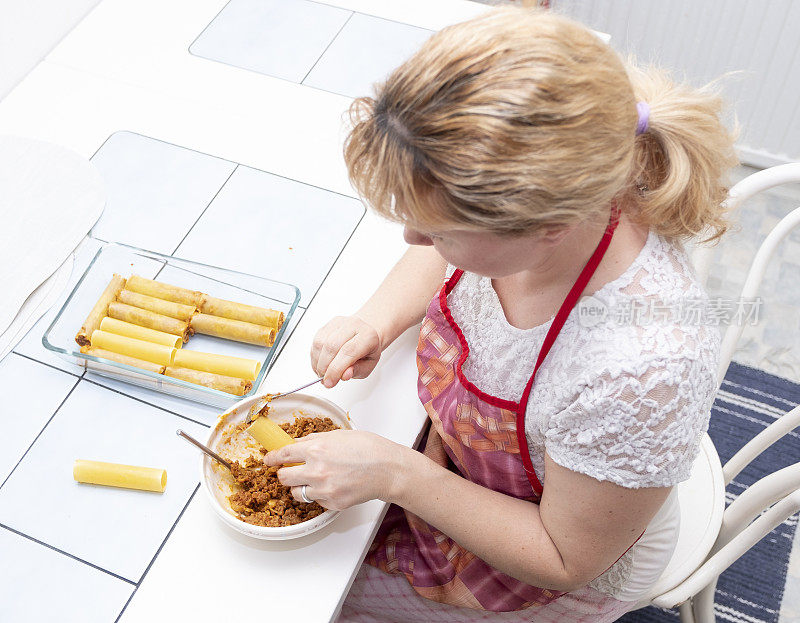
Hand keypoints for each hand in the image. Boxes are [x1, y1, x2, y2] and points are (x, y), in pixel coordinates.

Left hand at [263, 430, 406, 510]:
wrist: (388, 469)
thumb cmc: (368, 448)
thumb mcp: (338, 435)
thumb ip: (314, 440)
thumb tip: (296, 444)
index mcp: (316, 449)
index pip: (283, 454)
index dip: (272, 458)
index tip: (268, 460)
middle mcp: (316, 470)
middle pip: (283, 477)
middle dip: (284, 473)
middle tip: (291, 470)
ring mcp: (323, 489)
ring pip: (296, 493)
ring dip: (300, 486)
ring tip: (315, 480)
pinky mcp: (332, 503)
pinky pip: (315, 501)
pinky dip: (319, 495)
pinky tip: (332, 486)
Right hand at [310, 315, 381, 387]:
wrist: (365, 333)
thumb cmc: (368, 349)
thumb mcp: (369, 365)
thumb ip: (357, 371)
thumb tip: (344, 375)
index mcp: (368, 335)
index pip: (349, 351)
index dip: (336, 369)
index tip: (330, 382)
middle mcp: (353, 325)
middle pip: (332, 346)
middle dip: (325, 367)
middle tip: (326, 380)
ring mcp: (339, 323)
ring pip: (320, 344)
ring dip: (318, 363)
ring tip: (324, 373)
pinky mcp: (327, 325)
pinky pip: (315, 342)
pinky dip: (315, 357)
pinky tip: (321, 364)